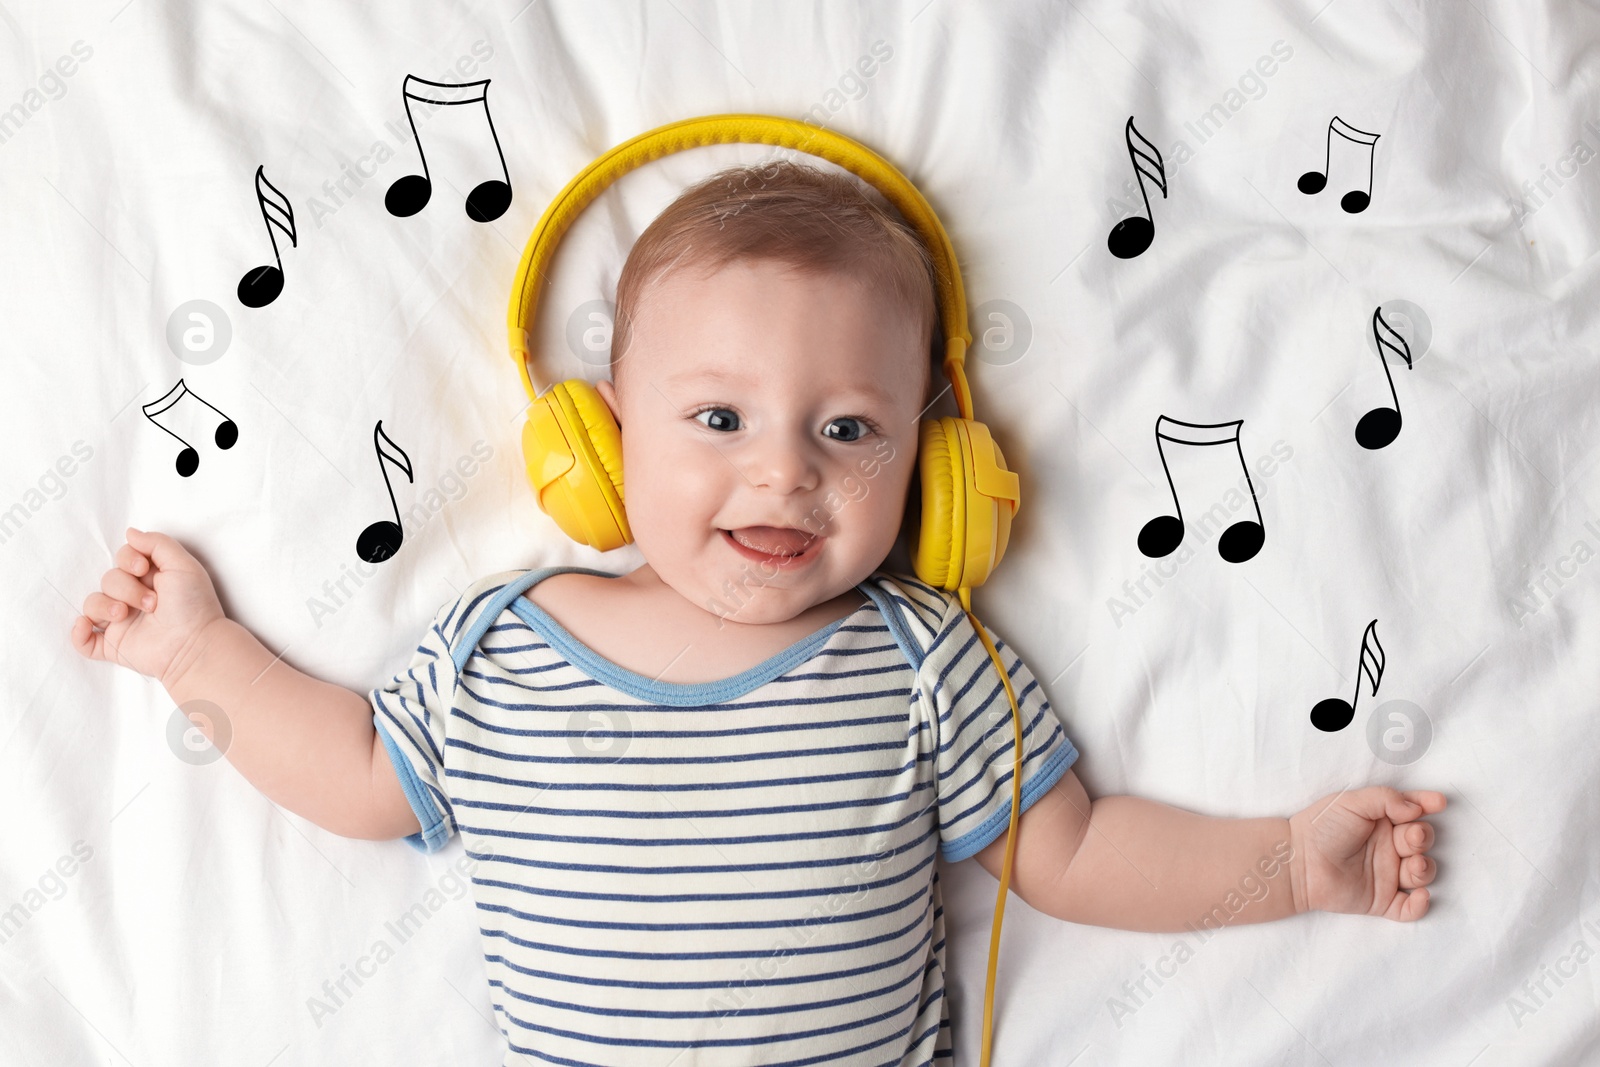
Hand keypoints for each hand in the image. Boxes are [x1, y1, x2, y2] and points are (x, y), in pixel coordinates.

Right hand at [71, 527, 226, 686]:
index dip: (127, 559)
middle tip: (152, 603)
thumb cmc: (194, 604)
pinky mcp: (114, 645)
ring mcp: (122, 622)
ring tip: (125, 615)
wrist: (195, 644)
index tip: (144, 569)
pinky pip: (83, 640)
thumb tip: (130, 533)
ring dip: (104, 605)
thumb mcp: (183, 565)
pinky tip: (85, 625)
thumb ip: (157, 543)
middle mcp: (133, 598)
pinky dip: (78, 633)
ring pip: (93, 603)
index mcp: (149, 579)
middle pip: (108, 579)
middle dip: (125, 587)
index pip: (122, 558)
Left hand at [1288, 786, 1445, 921]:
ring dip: (1424, 869)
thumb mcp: (1351, 802)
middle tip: (1412, 836)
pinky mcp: (1381, 900)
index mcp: (1381, 821)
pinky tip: (1419, 896)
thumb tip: (1416, 808)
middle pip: (1421, 842)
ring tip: (1411, 864)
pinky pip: (1409, 909)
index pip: (1412, 812)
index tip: (1439, 803)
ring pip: (1421, 874)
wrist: (1298, 862)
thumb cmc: (1320, 827)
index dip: (1427, 806)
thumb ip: (1386, 799)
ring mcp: (1386, 874)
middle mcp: (1387, 847)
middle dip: (1423, 838)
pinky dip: (1420, 906)